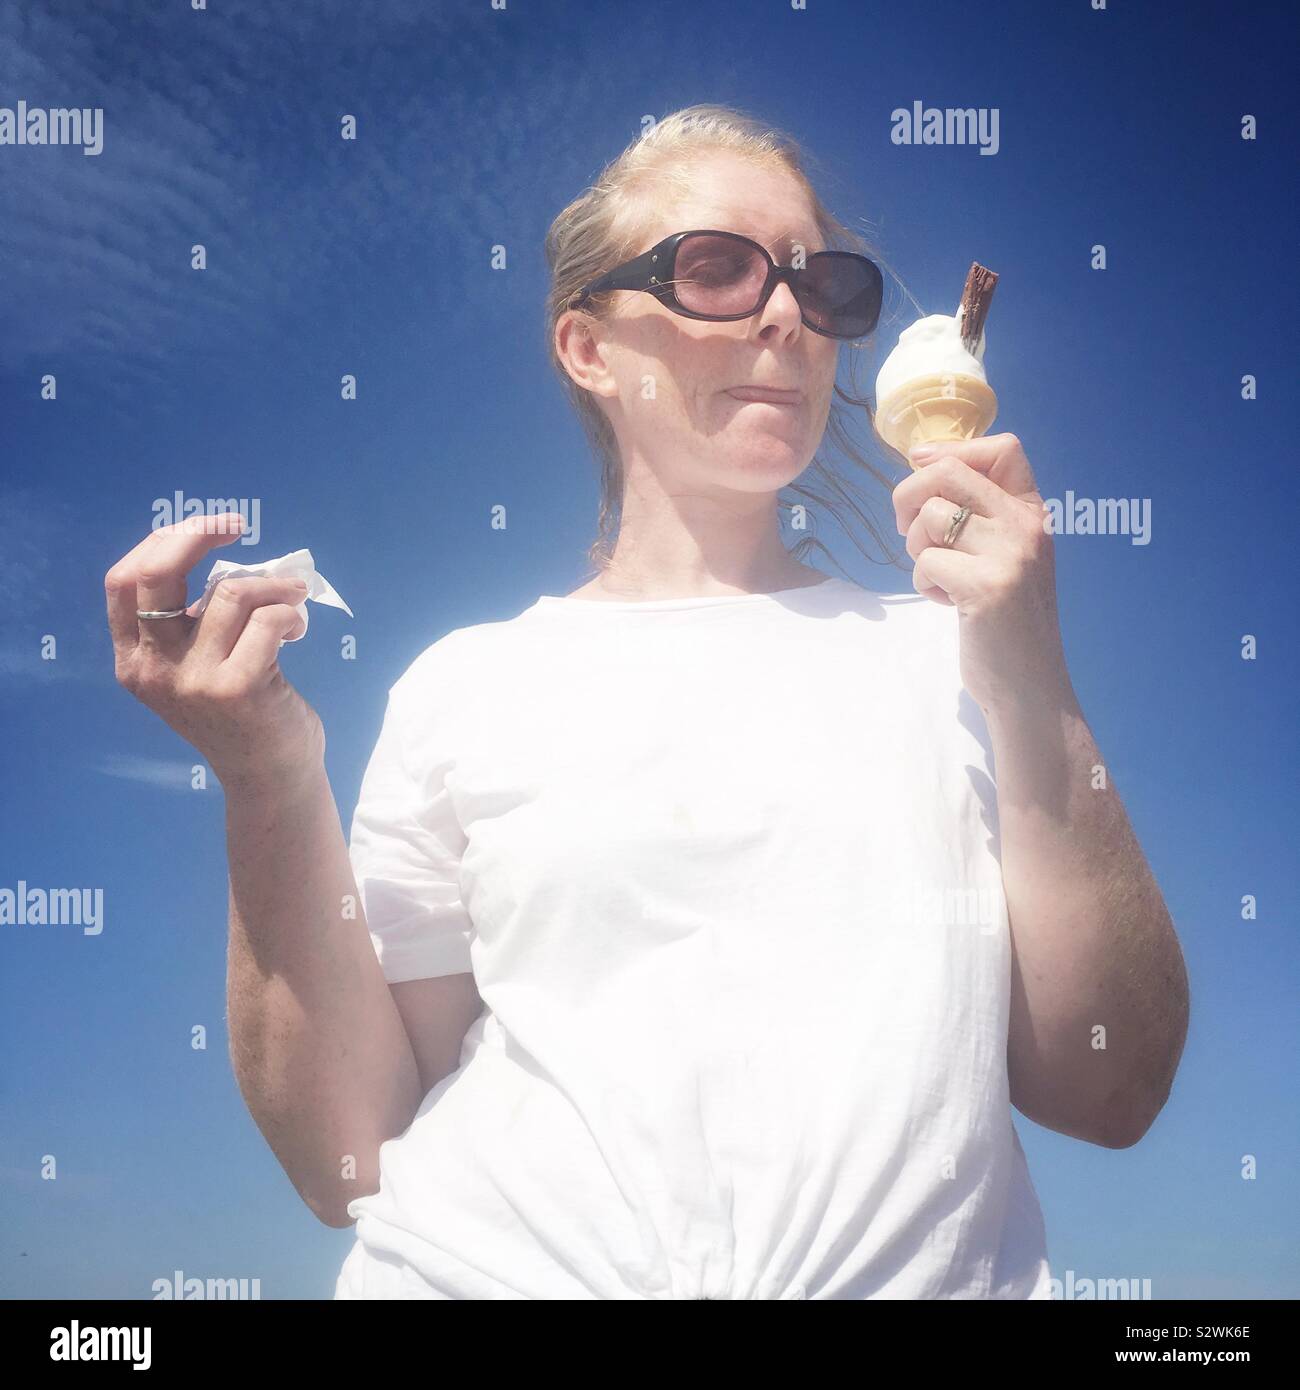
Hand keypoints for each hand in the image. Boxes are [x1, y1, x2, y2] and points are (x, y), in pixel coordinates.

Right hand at [105, 513, 324, 796]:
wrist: (268, 776)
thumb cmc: (239, 714)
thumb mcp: (194, 668)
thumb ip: (189, 623)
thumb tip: (216, 555)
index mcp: (134, 660)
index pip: (122, 581)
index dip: (161, 542)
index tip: (202, 528)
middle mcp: (153, 670)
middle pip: (157, 575)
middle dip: (198, 535)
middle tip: (236, 527)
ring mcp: (193, 680)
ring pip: (229, 593)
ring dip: (272, 585)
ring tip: (292, 598)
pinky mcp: (236, 686)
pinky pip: (268, 619)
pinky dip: (291, 613)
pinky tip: (298, 630)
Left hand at [892, 433, 1074, 714]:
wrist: (1029, 684)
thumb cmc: (1006, 621)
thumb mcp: (1003, 555)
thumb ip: (977, 515)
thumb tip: (921, 461)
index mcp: (1033, 514)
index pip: (1003, 449)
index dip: (953, 450)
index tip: (921, 467)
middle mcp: (1027, 526)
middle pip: (949, 472)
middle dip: (909, 496)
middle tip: (907, 531)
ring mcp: (1010, 554)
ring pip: (931, 518)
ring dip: (919, 550)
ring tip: (942, 578)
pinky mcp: (987, 586)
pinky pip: (926, 562)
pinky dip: (925, 585)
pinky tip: (949, 604)